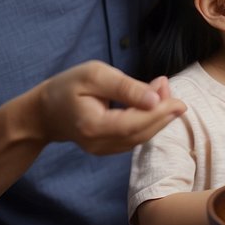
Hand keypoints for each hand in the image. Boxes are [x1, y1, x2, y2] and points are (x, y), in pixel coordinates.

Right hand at [34, 61, 186, 154]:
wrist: (45, 111)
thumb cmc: (67, 87)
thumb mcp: (94, 75)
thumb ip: (125, 87)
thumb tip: (155, 98)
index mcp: (92, 126)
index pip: (133, 124)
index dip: (159, 114)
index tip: (179, 100)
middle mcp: (99, 144)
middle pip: (141, 133)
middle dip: (163, 113)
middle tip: (170, 89)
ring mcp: (104, 150)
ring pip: (141, 136)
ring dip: (159, 116)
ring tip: (163, 90)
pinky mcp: (109, 149)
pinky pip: (136, 137)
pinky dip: (149, 121)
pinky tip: (153, 103)